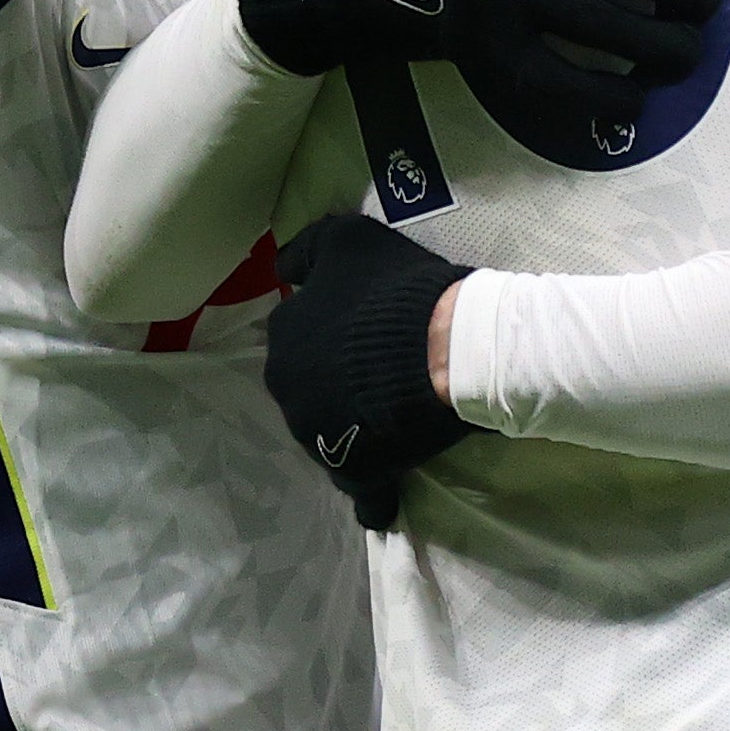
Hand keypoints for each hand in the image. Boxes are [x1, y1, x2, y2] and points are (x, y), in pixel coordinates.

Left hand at [268, 217, 472, 529]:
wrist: (447, 346)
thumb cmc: (398, 289)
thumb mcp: (349, 239)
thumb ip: (309, 250)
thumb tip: (282, 269)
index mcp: (287, 336)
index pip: (298, 331)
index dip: (330, 327)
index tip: (360, 326)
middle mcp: (289, 389)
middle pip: (308, 385)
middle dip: (333, 380)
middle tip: (378, 368)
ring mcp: (318, 436)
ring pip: (330, 432)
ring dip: (353, 425)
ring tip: (393, 412)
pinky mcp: (357, 472)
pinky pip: (362, 490)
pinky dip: (374, 491)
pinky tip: (388, 490)